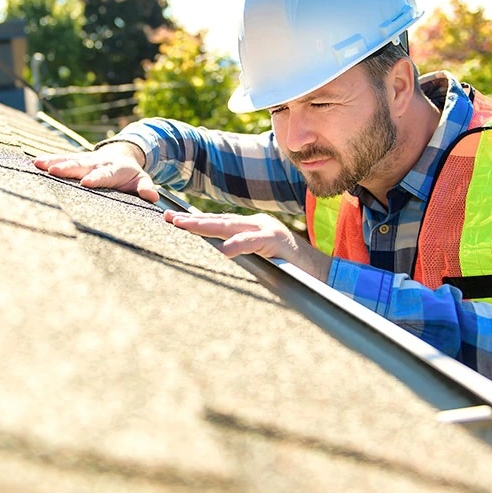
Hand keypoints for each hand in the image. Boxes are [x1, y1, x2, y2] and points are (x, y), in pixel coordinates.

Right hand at [33, 142, 159, 202]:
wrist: (122, 152)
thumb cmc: (131, 173)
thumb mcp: (141, 180)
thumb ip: (145, 188)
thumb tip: (153, 197)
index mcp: (114, 169)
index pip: (104, 174)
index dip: (95, 178)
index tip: (86, 182)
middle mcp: (97, 162)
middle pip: (82, 165)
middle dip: (68, 168)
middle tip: (54, 171)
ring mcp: (85, 160)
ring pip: (68, 160)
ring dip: (54, 162)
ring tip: (39, 164)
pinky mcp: (76, 159)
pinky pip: (61, 158)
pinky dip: (49, 160)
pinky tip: (35, 162)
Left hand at [163, 211, 331, 280]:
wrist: (323, 274)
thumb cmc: (290, 271)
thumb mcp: (259, 262)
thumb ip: (240, 256)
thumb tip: (216, 257)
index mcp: (251, 229)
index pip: (219, 224)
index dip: (195, 222)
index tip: (172, 220)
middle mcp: (257, 225)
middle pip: (219, 221)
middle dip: (192, 220)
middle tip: (168, 218)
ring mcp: (268, 230)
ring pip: (231, 226)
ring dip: (206, 226)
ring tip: (184, 226)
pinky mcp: (278, 242)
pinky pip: (254, 242)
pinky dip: (238, 244)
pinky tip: (223, 249)